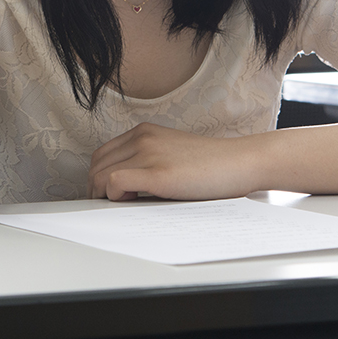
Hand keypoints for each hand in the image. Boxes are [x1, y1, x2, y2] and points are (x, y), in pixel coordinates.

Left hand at [87, 123, 261, 200]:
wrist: (241, 162)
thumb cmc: (212, 166)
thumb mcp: (171, 154)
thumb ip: (146, 162)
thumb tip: (121, 188)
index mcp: (143, 132)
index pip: (102, 154)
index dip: (98, 177)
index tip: (104, 194)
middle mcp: (142, 138)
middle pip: (97, 165)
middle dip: (96, 189)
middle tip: (108, 206)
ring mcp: (148, 153)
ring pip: (101, 175)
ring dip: (104, 195)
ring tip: (121, 206)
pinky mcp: (157, 173)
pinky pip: (115, 182)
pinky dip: (114, 195)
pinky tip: (131, 202)